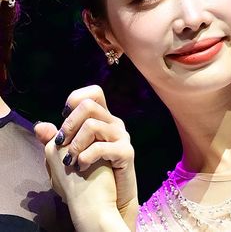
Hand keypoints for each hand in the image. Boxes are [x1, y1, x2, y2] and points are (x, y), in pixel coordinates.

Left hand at [34, 85, 137, 228]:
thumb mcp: (67, 155)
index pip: (94, 93)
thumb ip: (56, 140)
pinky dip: (86, 157)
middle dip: (69, 124)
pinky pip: (102, 146)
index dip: (76, 98)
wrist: (107, 201)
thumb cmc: (88, 176)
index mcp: (101, 120)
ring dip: (74, 144)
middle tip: (62, 142)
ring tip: (71, 160)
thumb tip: (40, 126)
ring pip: (92, 125)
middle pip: (89, 105)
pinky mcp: (126, 153)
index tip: (64, 116)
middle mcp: (113, 124)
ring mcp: (122, 137)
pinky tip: (82, 166)